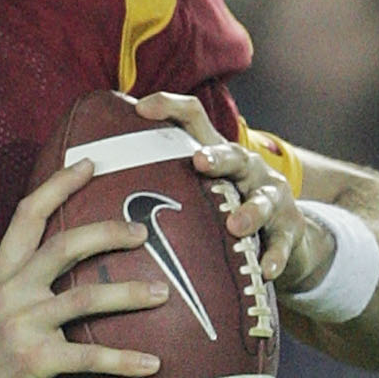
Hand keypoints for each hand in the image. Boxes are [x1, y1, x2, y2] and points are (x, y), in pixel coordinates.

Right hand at [0, 157, 164, 377]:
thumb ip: (25, 282)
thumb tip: (68, 262)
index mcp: (1, 273)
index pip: (29, 214)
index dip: (60, 185)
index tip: (91, 164)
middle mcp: (10, 290)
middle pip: (65, 245)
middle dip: (109, 233)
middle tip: (143, 232)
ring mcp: (22, 324)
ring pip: (85, 297)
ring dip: (129, 294)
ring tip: (162, 293)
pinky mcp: (36, 360)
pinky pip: (90, 355)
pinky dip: (124, 359)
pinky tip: (153, 364)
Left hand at [132, 89, 331, 302]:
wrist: (285, 238)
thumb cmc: (225, 212)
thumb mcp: (198, 191)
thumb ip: (159, 183)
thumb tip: (88, 177)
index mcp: (217, 153)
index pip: (193, 117)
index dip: (169, 107)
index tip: (140, 109)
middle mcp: (246, 168)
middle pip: (233, 154)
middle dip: (217, 157)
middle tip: (199, 162)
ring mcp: (271, 197)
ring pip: (263, 199)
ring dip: (250, 211)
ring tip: (235, 225)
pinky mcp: (290, 229)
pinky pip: (283, 243)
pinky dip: (275, 256)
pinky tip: (267, 270)